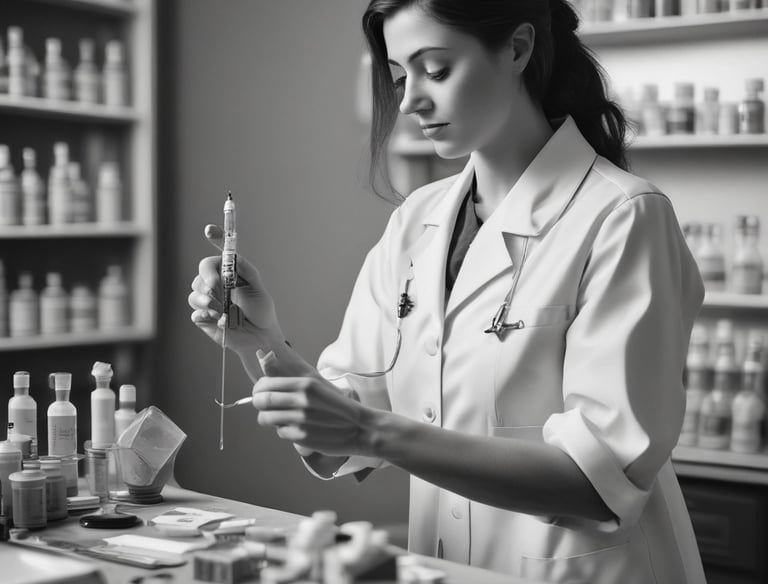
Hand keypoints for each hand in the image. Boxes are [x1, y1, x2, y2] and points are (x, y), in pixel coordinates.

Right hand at [188, 224, 284, 358]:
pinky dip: (204, 314)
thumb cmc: (261, 311)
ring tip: (220, 310)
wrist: (261, 337)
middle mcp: (217, 285)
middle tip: (216, 287)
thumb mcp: (257, 286)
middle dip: (207, 278)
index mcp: (230, 274)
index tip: (209, 230)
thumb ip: (244, 268)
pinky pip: (195, 312)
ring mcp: (209, 302)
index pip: (218, 255)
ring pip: (195, 293)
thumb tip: (229, 255)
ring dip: (205, 299)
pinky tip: (217, 319)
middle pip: (201, 273)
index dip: (214, 238)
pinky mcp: (205, 319)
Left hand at [252, 350, 372, 457]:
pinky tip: (296, 427)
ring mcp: (300, 420)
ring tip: (279, 417)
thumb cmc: (338, 406)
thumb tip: (263, 360)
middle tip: (263, 405)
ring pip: (265, 418)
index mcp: (306, 384)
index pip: (265, 384)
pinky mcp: (301, 437)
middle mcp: (301, 400)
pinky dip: (284, 430)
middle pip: (261, 400)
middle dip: (258, 403)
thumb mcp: (318, 386)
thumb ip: (291, 380)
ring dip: (268, 418)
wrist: (361, 428)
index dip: (258, 389)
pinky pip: (280, 432)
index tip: (261, 392)